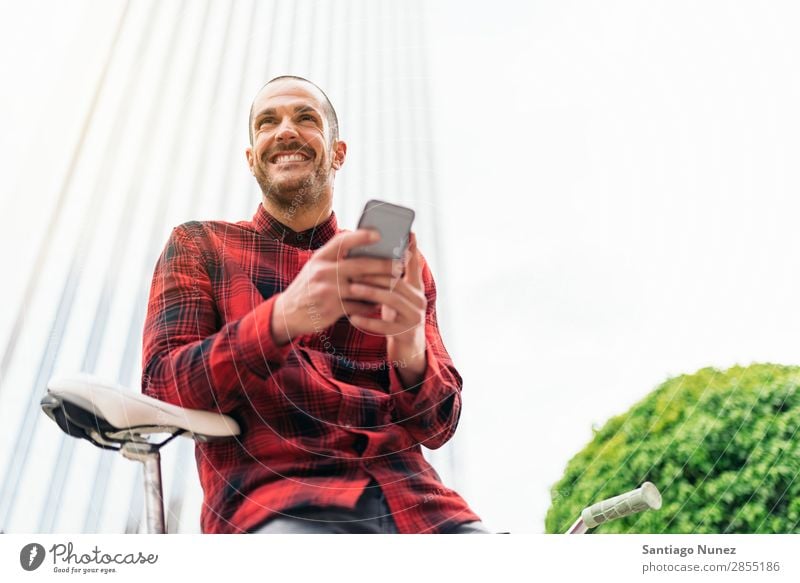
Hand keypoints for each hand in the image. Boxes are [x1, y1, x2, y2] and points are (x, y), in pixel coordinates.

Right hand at [270, 229, 401, 344]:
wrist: (287, 313)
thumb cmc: (308, 287)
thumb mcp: (316, 267)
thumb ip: (335, 257)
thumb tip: (364, 246)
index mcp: (320, 257)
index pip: (342, 241)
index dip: (361, 236)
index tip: (378, 234)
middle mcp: (323, 271)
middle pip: (359, 266)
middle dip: (383, 265)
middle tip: (399, 265)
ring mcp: (327, 291)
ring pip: (362, 288)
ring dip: (380, 287)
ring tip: (394, 285)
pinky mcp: (331, 309)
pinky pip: (357, 306)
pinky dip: (369, 305)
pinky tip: (378, 304)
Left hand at [348, 233, 427, 385]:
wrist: (407, 348)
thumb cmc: (397, 316)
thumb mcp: (398, 295)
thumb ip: (392, 277)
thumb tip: (377, 254)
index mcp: (416, 288)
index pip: (413, 265)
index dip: (411, 249)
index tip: (407, 234)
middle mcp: (419, 300)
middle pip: (397, 281)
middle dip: (375, 273)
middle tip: (354, 266)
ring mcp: (414, 317)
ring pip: (392, 300)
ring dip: (370, 292)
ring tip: (352, 287)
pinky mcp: (405, 333)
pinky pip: (385, 326)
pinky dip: (368, 321)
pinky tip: (353, 317)